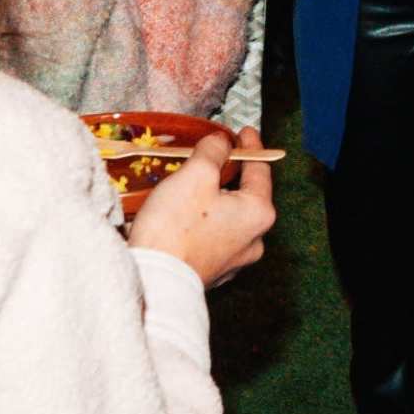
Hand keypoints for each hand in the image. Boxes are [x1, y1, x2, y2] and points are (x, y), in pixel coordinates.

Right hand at [125, 129, 274, 286]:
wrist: (153, 282)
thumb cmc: (176, 226)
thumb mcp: (196, 175)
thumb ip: (213, 151)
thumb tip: (221, 142)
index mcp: (259, 213)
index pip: (260, 170)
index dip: (251, 146)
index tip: (244, 132)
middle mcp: (255, 240)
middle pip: (246, 195)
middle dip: (230, 174)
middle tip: (212, 157)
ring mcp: (236, 261)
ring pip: (230, 217)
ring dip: (216, 199)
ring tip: (194, 186)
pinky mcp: (215, 273)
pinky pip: (215, 237)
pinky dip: (206, 222)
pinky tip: (187, 217)